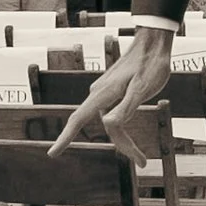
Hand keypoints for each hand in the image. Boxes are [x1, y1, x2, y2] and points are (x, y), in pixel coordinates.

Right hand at [56, 21, 171, 168]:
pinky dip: (123, 128)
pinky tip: (130, 137)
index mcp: (103, 94)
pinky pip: (114, 115)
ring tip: (142, 157)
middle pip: (106, 128)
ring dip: (125, 140)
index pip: (79, 119)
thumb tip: (108, 124)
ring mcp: (105, 93)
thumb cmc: (150, 64)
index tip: (52, 153)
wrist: (153, 42)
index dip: (65, 137)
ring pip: (112, 124)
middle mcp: (100, 94)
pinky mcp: (112, 92)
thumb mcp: (143, 88)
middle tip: (142, 162)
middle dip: (123, 146)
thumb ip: (126, 107)